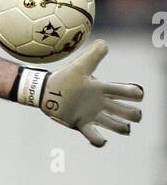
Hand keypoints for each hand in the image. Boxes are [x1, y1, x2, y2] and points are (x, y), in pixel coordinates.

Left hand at [16, 41, 142, 146]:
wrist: (46, 91)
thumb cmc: (64, 78)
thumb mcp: (80, 66)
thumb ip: (93, 55)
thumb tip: (104, 43)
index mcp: (102, 89)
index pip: (123, 91)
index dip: (133, 93)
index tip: (138, 94)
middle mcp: (100, 103)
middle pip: (123, 110)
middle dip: (133, 113)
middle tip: (136, 115)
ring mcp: (91, 114)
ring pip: (113, 123)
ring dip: (121, 127)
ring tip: (126, 128)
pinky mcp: (80, 124)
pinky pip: (92, 135)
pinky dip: (98, 140)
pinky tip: (102, 141)